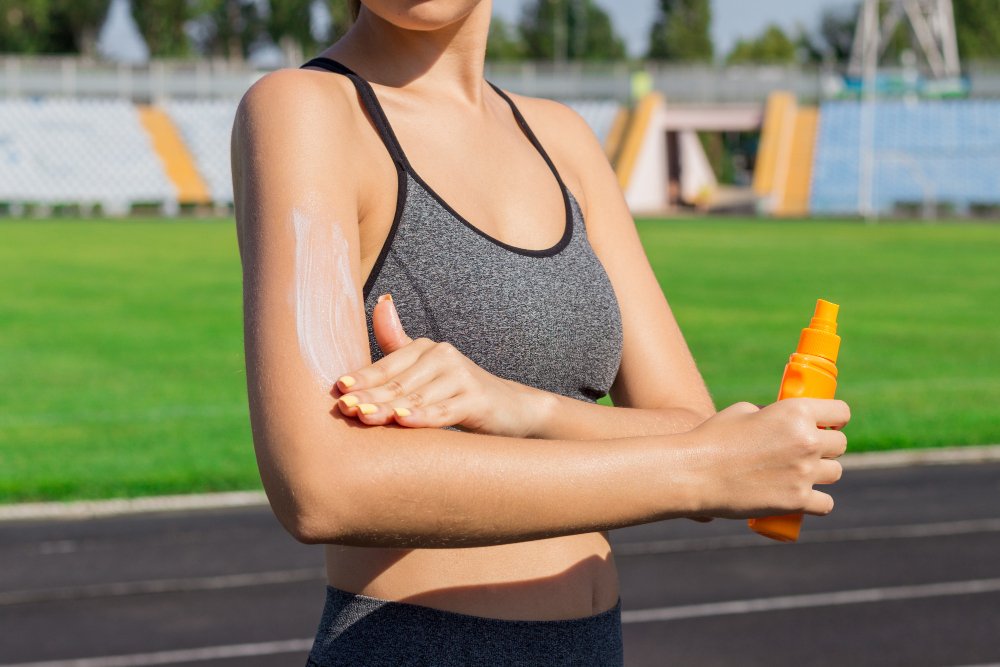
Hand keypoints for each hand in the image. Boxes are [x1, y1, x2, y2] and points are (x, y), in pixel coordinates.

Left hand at [332, 294, 544, 437]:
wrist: (510, 408)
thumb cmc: (458, 390)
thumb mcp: (426, 368)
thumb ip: (398, 341)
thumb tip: (381, 300)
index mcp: (426, 348)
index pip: (387, 366)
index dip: (363, 378)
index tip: (339, 389)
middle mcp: (443, 356)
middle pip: (399, 383)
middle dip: (370, 396)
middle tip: (346, 409)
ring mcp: (462, 377)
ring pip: (417, 398)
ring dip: (389, 408)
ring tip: (365, 417)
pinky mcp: (477, 400)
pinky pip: (444, 411)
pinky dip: (423, 417)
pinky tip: (404, 422)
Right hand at [685, 399, 849, 518]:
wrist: (695, 473)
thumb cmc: (713, 438)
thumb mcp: (744, 411)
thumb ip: (773, 415)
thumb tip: (786, 422)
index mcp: (795, 412)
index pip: (841, 412)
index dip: (834, 418)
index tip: (828, 423)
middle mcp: (807, 440)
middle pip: (840, 444)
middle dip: (826, 446)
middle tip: (806, 451)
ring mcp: (804, 472)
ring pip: (836, 473)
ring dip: (822, 473)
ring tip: (800, 473)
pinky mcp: (797, 501)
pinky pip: (826, 504)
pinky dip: (817, 502)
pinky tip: (804, 498)